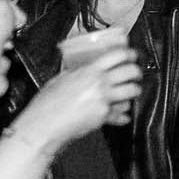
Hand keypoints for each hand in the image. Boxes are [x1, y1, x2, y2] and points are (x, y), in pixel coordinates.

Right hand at [17, 38, 141, 153]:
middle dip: (136, 72)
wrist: (43, 126)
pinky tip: (121, 114)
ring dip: (133, 91)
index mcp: (89, 71)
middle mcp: (99, 83)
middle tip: (134, 74)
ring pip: (132, 91)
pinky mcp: (104, 116)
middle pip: (130, 71)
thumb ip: (75, 73)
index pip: (117, 55)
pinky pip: (122, 113)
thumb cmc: (46, 104)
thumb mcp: (60, 79)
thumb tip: (80, 69)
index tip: (132, 55)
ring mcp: (103, 100)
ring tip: (129, 92)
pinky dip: (122, 114)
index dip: (129, 53)